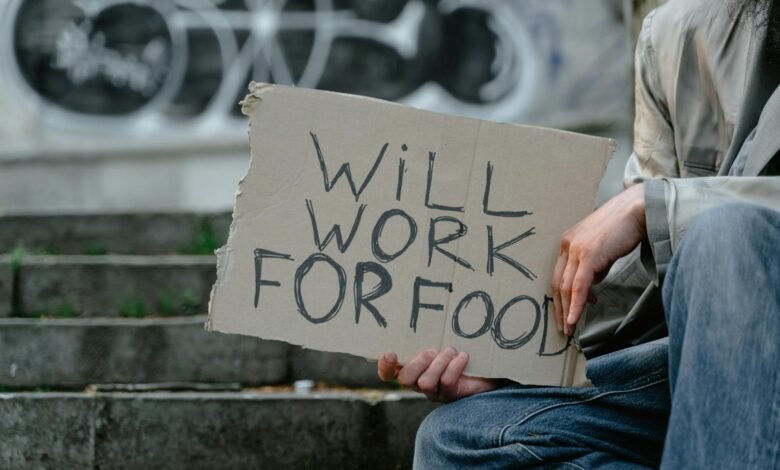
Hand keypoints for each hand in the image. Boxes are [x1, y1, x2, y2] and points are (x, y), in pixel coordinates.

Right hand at [377, 348, 500, 402]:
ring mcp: (434, 392)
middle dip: (419, 362)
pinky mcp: (450, 396)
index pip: (388, 374)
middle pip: (405, 379)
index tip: (392, 353)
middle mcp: (418, 382)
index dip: (385, 366)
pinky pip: (446, 383)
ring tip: (451, 351)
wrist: (487, 367)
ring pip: (425, 382)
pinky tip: (463, 357)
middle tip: (432, 350)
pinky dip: (455, 367)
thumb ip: (429, 336)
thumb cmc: (459, 349)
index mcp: (411, 367)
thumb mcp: (442, 341)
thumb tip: (424, 314)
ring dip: (439, 363)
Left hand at [552, 183, 646, 335]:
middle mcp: (567, 245)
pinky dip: (576, 304)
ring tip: (570, 328)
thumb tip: (588, 292)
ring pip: (566, 287)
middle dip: (559, 308)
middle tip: (563, 327)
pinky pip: (578, 286)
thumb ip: (593, 269)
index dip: (561, 298)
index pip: (559, 276)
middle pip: (557, 283)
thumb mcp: (601, 251)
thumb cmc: (623, 229)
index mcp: (567, 243)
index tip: (564, 315)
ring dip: (567, 310)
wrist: (636, 210)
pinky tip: (575, 318)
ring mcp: (576, 249)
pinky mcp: (588, 254)